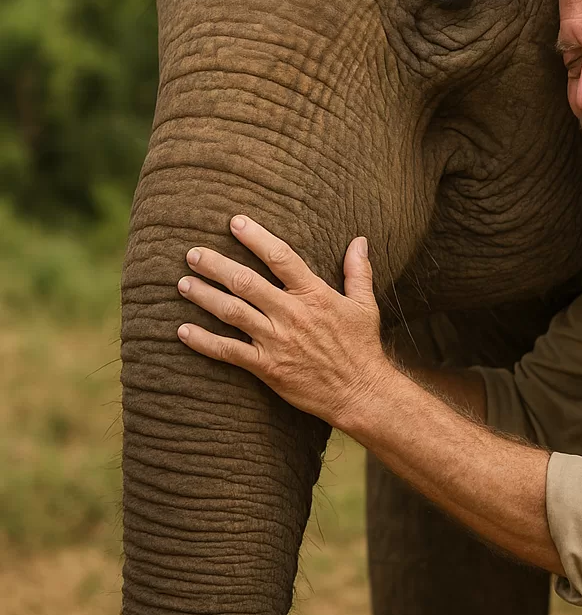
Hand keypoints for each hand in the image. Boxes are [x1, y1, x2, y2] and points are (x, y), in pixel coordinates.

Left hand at [176, 216, 388, 428]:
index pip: (280, 257)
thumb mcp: (364, 304)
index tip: (235, 223)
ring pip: (232, 312)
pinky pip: (229, 352)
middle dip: (216, 265)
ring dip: (204, 296)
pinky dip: (204, 341)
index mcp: (314, 294)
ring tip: (183, 283)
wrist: (360, 391)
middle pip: (246, 282)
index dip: (256, 237)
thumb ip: (357, 270)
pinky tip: (183, 331)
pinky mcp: (267, 367)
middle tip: (193, 253)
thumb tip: (360, 240)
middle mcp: (291, 314)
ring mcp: (277, 341)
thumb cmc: (361, 346)